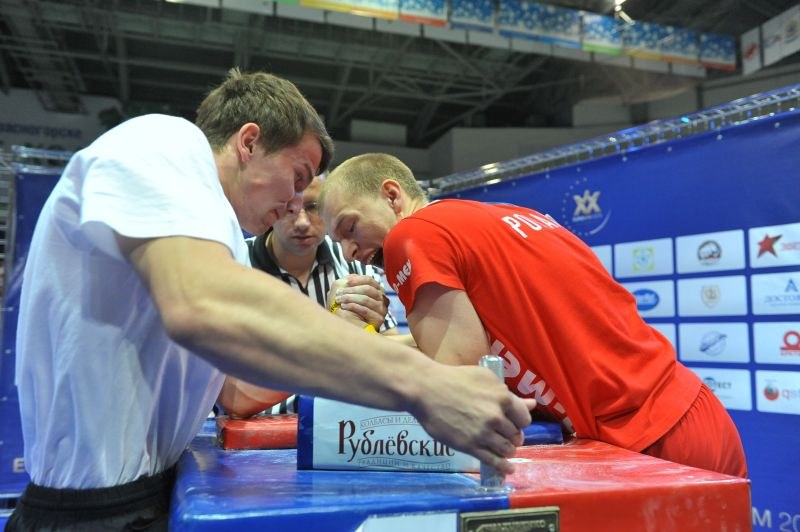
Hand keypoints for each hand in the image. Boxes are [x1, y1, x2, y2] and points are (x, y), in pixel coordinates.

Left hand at [328, 274, 388, 328]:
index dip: (357, 280)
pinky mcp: (379, 319)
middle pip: (368, 289)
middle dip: (351, 290)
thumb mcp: (345, 293)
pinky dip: (353, 307)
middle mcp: (382, 299)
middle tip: (338, 293)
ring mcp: (382, 309)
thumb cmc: (345, 309)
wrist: (346, 328)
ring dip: (350, 298)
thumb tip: (350, 277)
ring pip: (366, 299)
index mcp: (376, 290)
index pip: (369, 280)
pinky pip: (366, 310)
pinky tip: (344, 307)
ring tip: (339, 300)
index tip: (346, 283)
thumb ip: (348, 282)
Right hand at [410, 364, 535, 474]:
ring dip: (507, 451)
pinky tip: (508, 469)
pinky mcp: (469, 446)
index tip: (514, 423)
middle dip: (513, 437)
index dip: (520, 422)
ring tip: (503, 449)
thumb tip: (532, 404)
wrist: (426, 389)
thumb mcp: (485, 379)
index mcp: (502, 398)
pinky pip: (493, 461)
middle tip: (505, 436)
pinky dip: (503, 467)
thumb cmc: (455, 379)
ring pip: (506, 449)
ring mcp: (482, 433)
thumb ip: (508, 394)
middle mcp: (495, 417)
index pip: (524, 418)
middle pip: (516, 435)